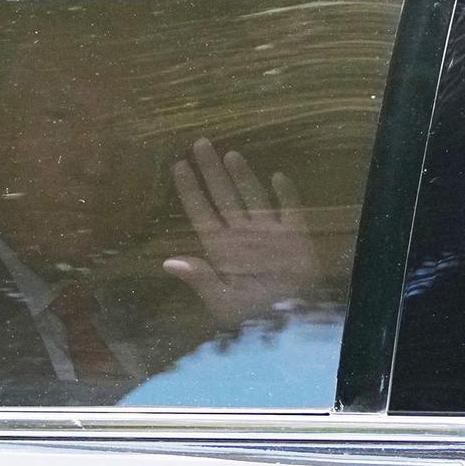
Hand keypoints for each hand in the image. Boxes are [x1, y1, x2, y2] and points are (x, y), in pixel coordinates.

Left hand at [164, 138, 324, 325]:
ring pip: (252, 196)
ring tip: (229, 154)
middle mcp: (242, 234)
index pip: (202, 213)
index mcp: (222, 249)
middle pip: (223, 196)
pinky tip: (277, 177)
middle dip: (211, 171)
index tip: (178, 166)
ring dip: (242, 175)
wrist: (291, 322)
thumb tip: (169, 263)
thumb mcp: (223, 303)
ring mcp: (269, 233)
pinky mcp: (295, 236)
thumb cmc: (254, 316)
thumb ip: (200, 280)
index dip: (190, 190)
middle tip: (199, 143)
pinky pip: (290, 209)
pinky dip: (285, 194)